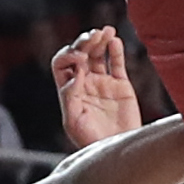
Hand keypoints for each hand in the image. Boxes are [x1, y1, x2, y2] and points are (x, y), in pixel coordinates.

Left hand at [54, 26, 140, 146]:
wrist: (117, 151)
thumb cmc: (91, 142)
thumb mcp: (73, 122)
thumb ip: (71, 96)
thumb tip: (77, 72)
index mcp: (69, 91)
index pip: (62, 64)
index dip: (68, 56)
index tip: (79, 59)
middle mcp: (85, 84)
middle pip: (80, 54)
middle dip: (84, 42)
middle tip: (93, 36)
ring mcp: (103, 83)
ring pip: (98, 55)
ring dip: (100, 41)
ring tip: (105, 32)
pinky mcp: (121, 86)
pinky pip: (116, 64)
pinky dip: (116, 51)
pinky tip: (114, 41)